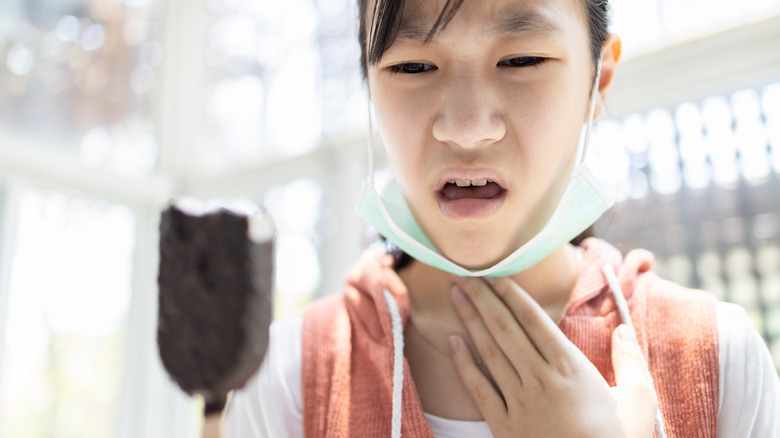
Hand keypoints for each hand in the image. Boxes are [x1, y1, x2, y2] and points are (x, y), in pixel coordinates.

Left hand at [448, 276, 656, 437]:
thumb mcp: (638, 402)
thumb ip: (630, 361)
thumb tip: (626, 329)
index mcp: (572, 368)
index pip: (534, 320)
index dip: (511, 294)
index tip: (493, 274)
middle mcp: (541, 379)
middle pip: (505, 329)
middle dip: (483, 298)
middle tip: (463, 273)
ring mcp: (520, 403)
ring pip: (489, 353)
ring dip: (470, 321)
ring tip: (455, 296)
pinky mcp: (505, 427)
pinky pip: (479, 390)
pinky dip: (463, 365)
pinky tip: (452, 343)